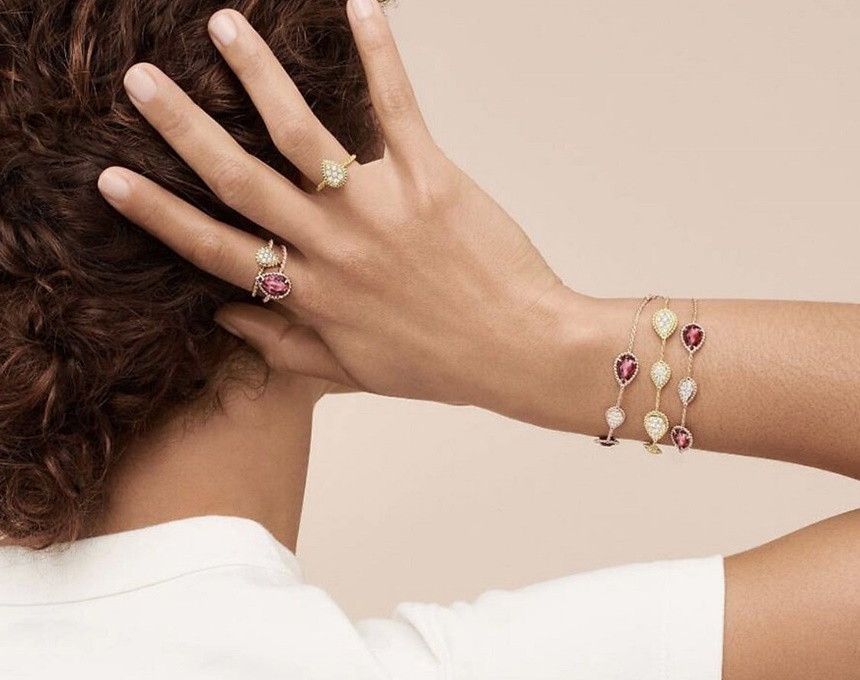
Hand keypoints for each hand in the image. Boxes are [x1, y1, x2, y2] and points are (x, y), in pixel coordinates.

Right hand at [97, 0, 578, 412]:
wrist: (518, 348)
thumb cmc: (437, 363)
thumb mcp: (352, 372)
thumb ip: (284, 348)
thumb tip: (222, 315)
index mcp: (308, 292)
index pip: (214, 248)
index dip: (158, 213)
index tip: (110, 178)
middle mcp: (331, 246)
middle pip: (239, 177)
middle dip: (183, 127)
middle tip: (142, 83)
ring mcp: (378, 207)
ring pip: (301, 131)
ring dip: (257, 74)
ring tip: (222, 27)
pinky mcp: (429, 177)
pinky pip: (395, 104)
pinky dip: (377, 52)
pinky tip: (359, 4)